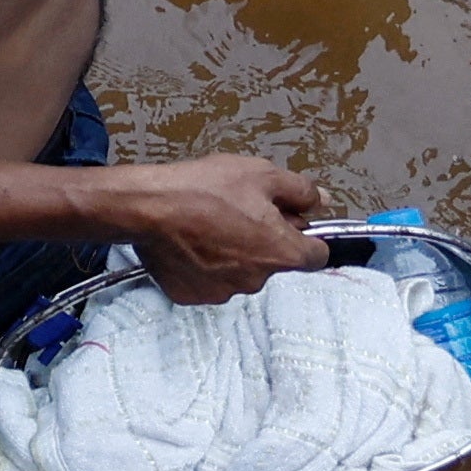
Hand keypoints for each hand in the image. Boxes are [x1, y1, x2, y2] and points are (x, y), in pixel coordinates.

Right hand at [112, 155, 326, 304]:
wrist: (147, 208)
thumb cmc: (206, 189)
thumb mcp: (261, 174)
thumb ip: (300, 191)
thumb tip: (322, 201)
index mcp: (282, 252)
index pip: (317, 256)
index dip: (306, 237)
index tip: (286, 222)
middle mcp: (258, 280)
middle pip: (273, 263)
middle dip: (262, 242)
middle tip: (237, 215)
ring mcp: (223, 292)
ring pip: (239, 274)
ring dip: (232, 256)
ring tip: (207, 228)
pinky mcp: (192, 296)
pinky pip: (207, 282)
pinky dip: (202, 268)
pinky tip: (189, 245)